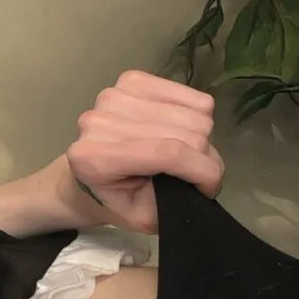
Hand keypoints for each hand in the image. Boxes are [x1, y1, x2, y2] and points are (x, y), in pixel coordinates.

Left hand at [63, 70, 223, 233]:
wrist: (86, 175)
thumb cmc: (115, 200)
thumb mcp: (143, 218)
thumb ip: (172, 203)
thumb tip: (205, 175)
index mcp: (95, 159)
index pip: (168, 153)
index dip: (203, 170)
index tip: (212, 187)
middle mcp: (99, 121)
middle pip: (187, 132)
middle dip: (202, 158)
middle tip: (192, 174)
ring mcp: (114, 95)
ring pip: (195, 113)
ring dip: (200, 138)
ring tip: (182, 153)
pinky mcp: (131, 80)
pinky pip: (190, 94)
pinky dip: (196, 114)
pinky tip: (178, 130)